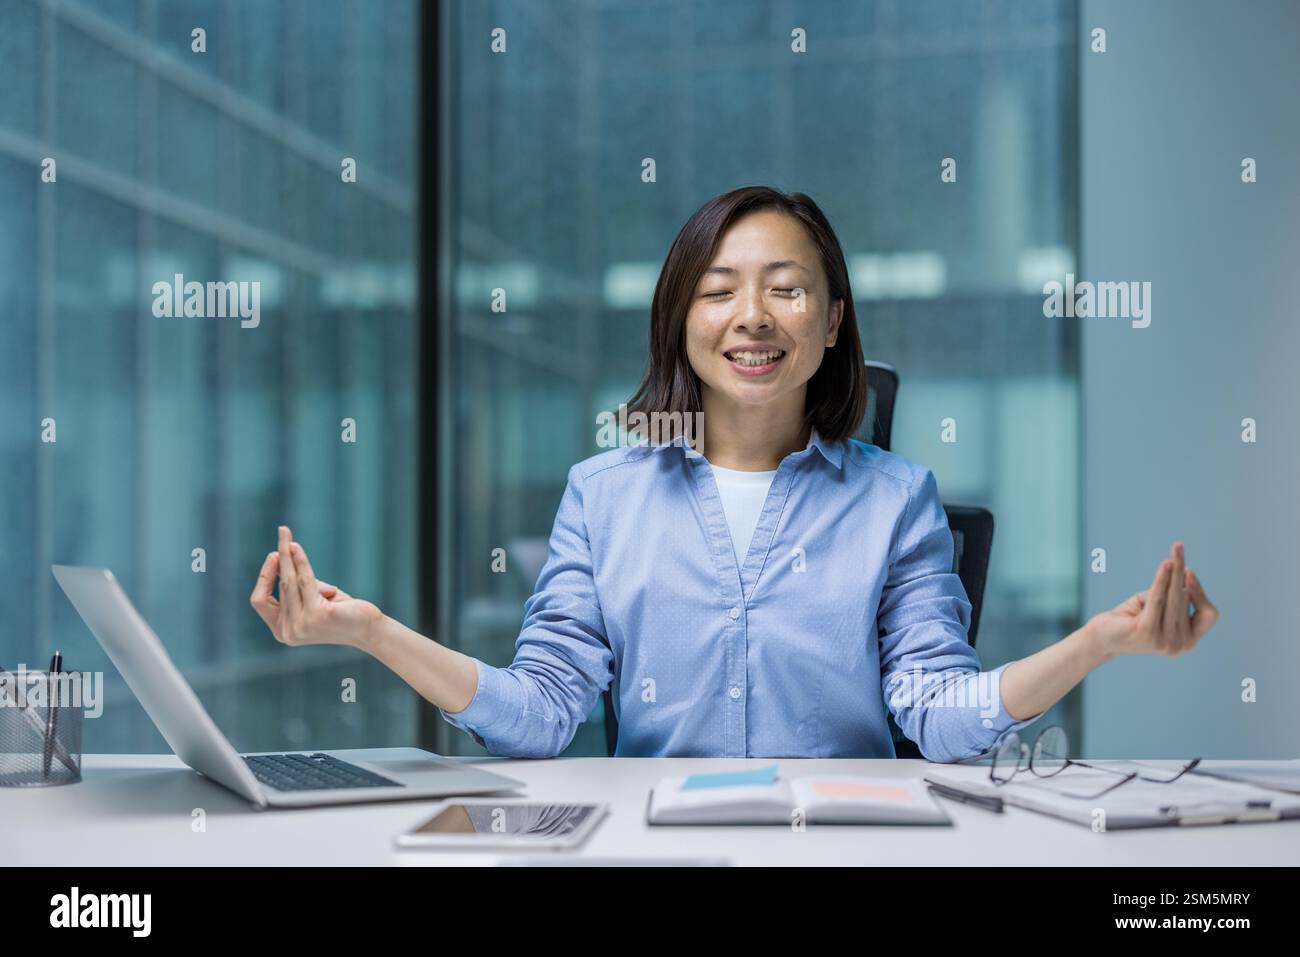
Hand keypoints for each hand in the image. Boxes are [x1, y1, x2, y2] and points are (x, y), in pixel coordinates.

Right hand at [249, 526, 382, 647]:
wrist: (369, 629)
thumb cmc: (341, 612)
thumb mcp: (313, 597)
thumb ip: (298, 583)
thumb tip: (284, 557)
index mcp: (282, 631)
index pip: (260, 601)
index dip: (264, 577)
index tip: (273, 556)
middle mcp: (288, 632)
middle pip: (278, 586)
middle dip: (280, 558)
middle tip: (282, 533)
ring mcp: (301, 625)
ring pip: (289, 581)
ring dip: (287, 555)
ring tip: (285, 533)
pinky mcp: (317, 615)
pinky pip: (306, 581)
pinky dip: (300, 561)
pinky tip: (296, 547)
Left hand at [1086, 542, 1218, 659]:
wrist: (1100, 639)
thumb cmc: (1128, 621)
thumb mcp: (1155, 607)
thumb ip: (1169, 596)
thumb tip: (1180, 572)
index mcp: (1189, 642)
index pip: (1209, 615)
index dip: (1202, 593)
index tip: (1189, 571)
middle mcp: (1180, 646)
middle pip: (1187, 600)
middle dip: (1181, 572)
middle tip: (1179, 547)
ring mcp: (1165, 641)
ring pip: (1174, 597)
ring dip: (1173, 571)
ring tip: (1175, 551)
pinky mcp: (1148, 632)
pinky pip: (1158, 598)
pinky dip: (1163, 579)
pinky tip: (1166, 564)